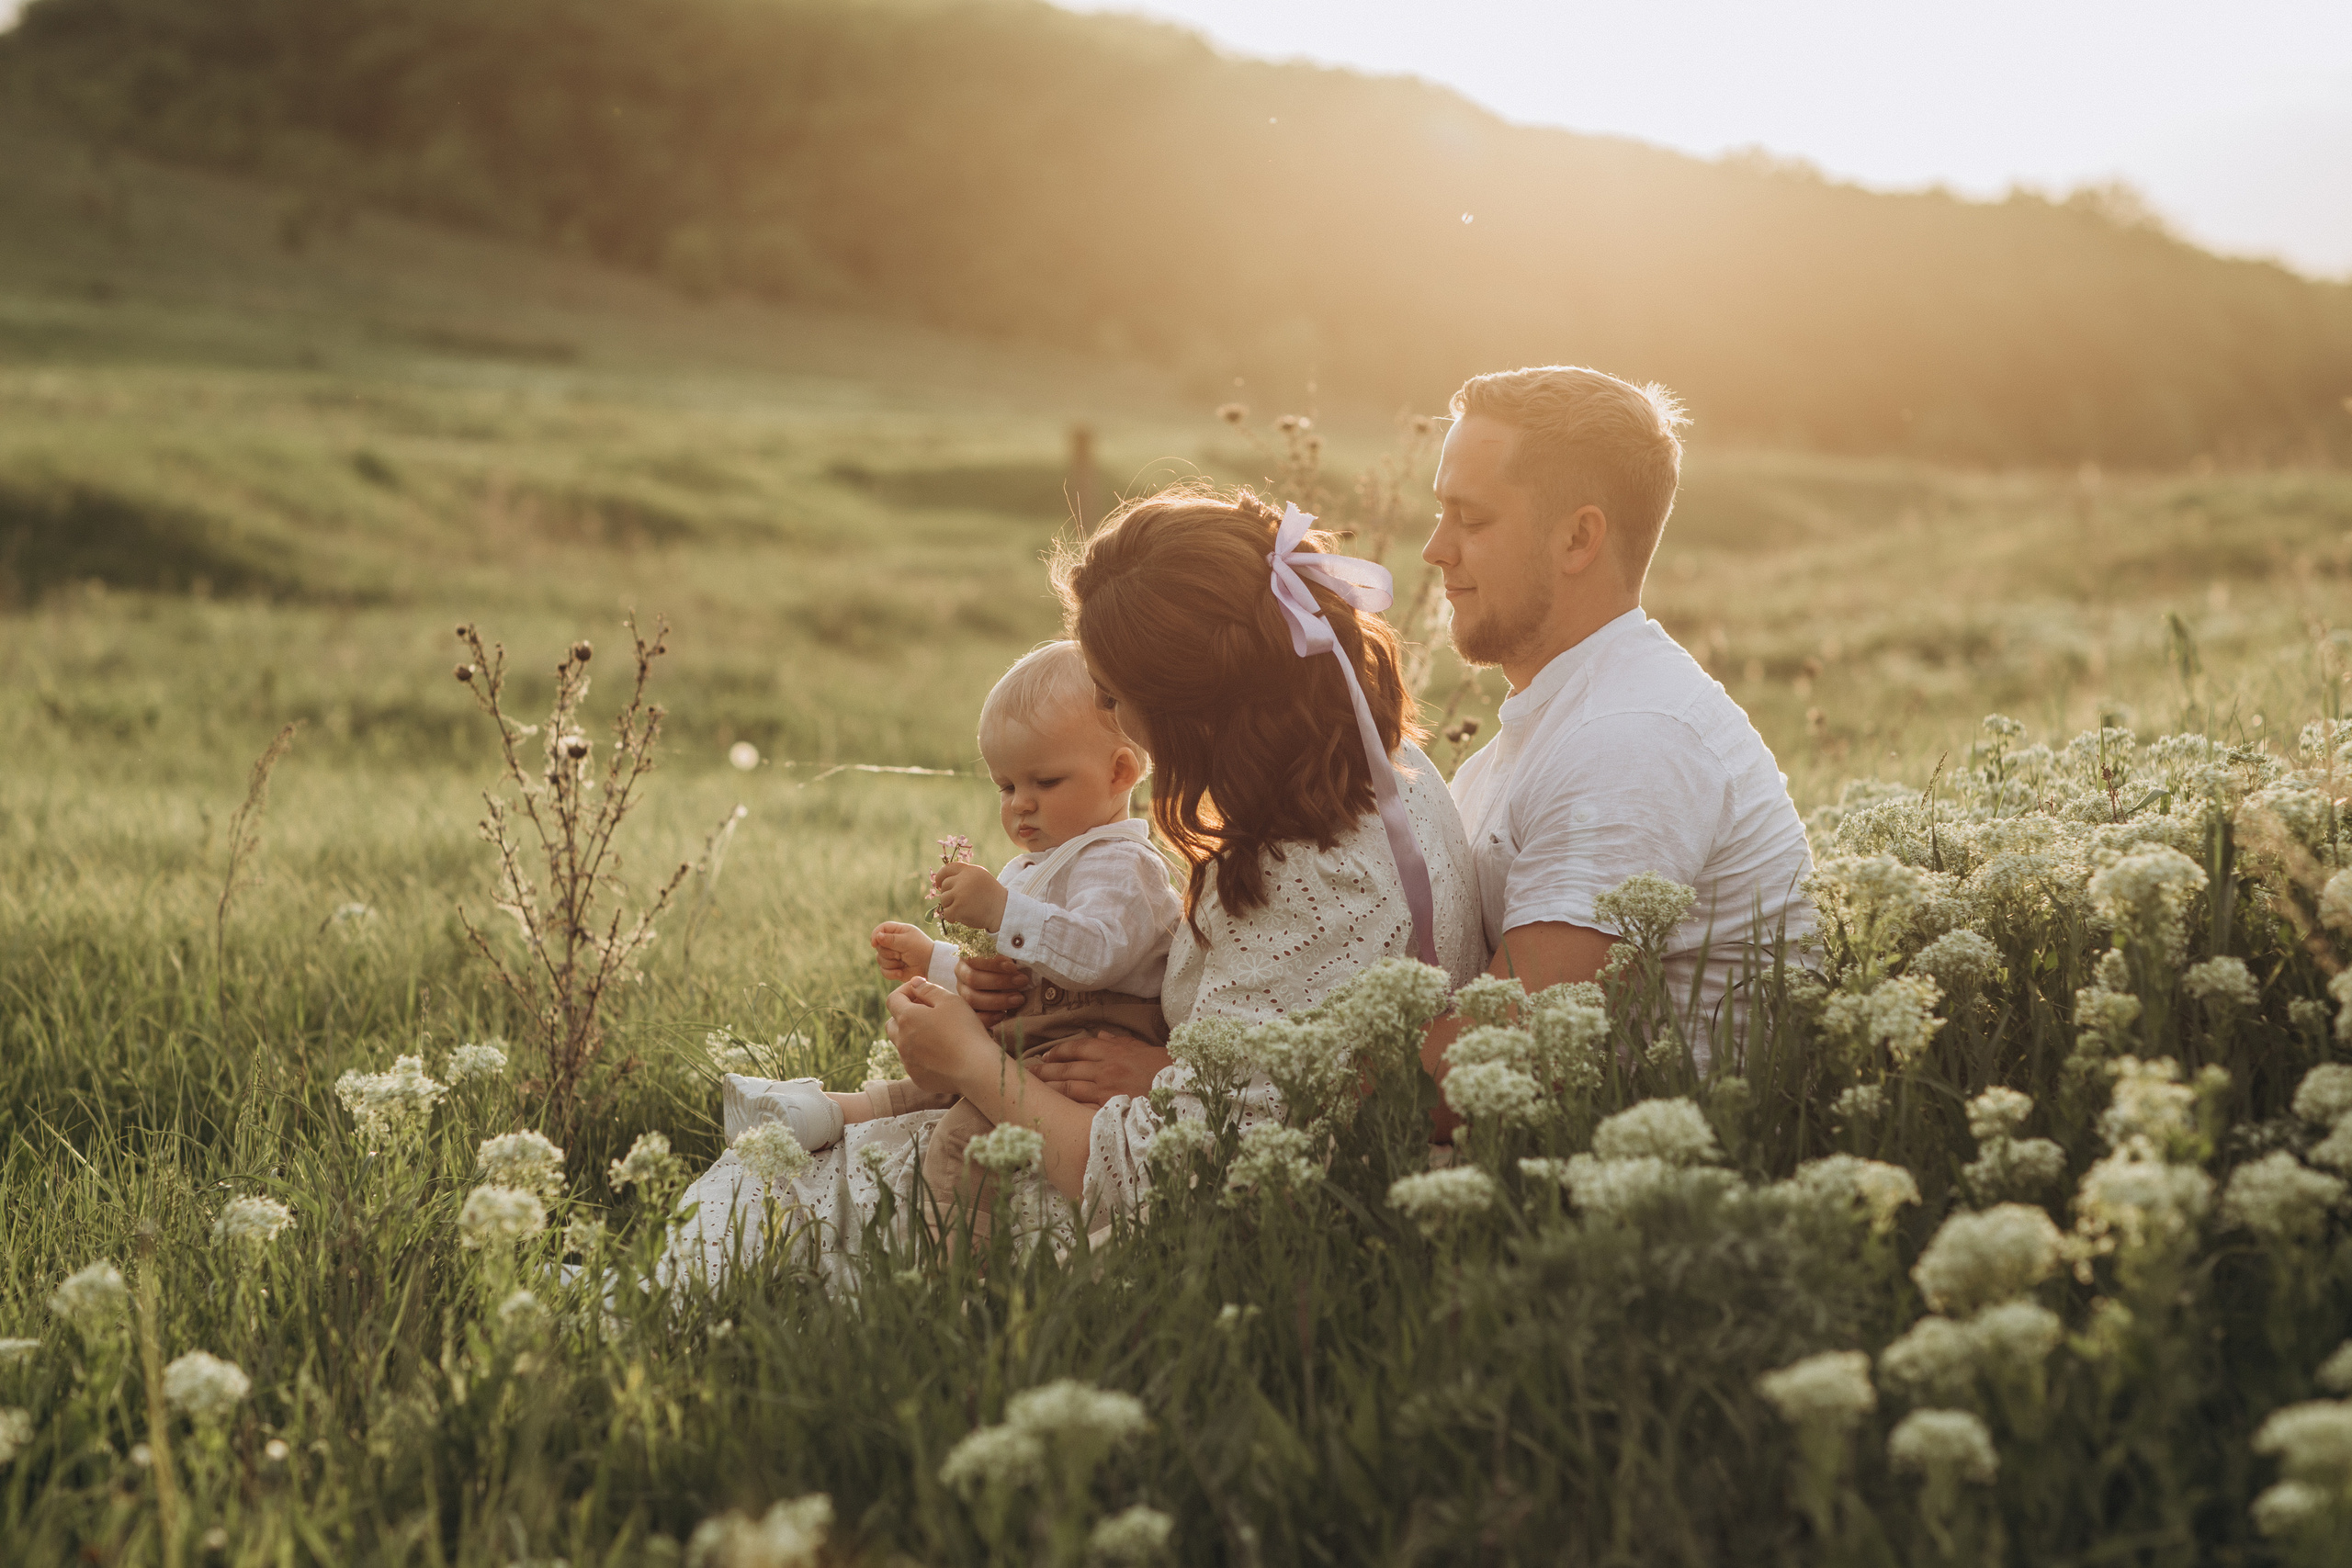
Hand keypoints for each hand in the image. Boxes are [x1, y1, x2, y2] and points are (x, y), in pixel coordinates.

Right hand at [871, 921, 935, 982]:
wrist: (930, 967)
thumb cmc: (921, 950)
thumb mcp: (907, 942)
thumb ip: (891, 939)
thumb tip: (877, 936)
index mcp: (898, 931)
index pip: (881, 929)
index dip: (875, 935)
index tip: (875, 943)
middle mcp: (894, 942)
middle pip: (878, 946)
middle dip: (888, 952)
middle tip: (900, 954)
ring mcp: (892, 955)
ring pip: (879, 959)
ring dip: (891, 963)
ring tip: (903, 962)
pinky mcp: (893, 967)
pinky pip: (883, 971)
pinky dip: (891, 973)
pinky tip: (901, 972)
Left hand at [884, 979, 993, 1094]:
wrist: (977, 1070)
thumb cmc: (965, 1031)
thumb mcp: (951, 1001)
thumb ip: (929, 989)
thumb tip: (915, 984)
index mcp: (907, 1019)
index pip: (893, 999)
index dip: (905, 990)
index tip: (922, 990)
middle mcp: (901, 1041)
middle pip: (892, 1023)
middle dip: (904, 1014)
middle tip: (927, 1011)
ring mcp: (908, 1062)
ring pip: (901, 1044)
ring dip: (912, 1035)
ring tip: (937, 1033)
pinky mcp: (917, 1078)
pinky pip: (913, 1062)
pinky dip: (921, 1054)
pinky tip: (942, 1053)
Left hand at [931, 862, 1009, 931]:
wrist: (1003, 911)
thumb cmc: (992, 897)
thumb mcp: (981, 878)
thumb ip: (965, 876)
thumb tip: (942, 881)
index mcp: (970, 870)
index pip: (948, 869)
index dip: (940, 876)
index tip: (938, 884)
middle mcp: (964, 879)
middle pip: (944, 885)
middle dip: (948, 895)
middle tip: (957, 903)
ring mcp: (960, 893)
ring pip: (943, 899)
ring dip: (949, 906)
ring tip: (961, 910)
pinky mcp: (958, 907)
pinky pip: (946, 912)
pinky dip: (951, 917)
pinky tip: (958, 918)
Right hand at [957, 952, 1030, 1026]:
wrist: (1003, 977)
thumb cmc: (1007, 962)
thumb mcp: (1006, 954)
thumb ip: (1008, 953)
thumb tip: (1014, 962)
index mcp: (967, 956)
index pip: (975, 958)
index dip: (994, 963)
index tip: (1013, 967)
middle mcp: (961, 974)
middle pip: (973, 979)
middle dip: (1000, 982)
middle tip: (1022, 982)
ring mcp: (962, 992)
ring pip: (972, 999)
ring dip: (997, 1000)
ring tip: (1019, 999)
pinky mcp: (967, 1009)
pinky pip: (973, 1016)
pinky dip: (988, 1018)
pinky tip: (1003, 1014)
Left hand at [1030, 1033, 1174, 1106]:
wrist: (1182, 1087)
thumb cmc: (1164, 1066)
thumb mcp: (1140, 1047)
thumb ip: (1117, 1042)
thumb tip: (1098, 1038)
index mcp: (1112, 1051)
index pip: (1077, 1048)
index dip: (1058, 1052)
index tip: (1046, 1056)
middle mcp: (1104, 1069)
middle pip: (1067, 1068)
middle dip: (1044, 1070)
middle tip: (1026, 1072)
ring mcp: (1105, 1089)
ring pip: (1068, 1088)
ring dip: (1048, 1088)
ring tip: (1031, 1090)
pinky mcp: (1108, 1108)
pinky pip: (1081, 1107)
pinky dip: (1066, 1107)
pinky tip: (1053, 1110)